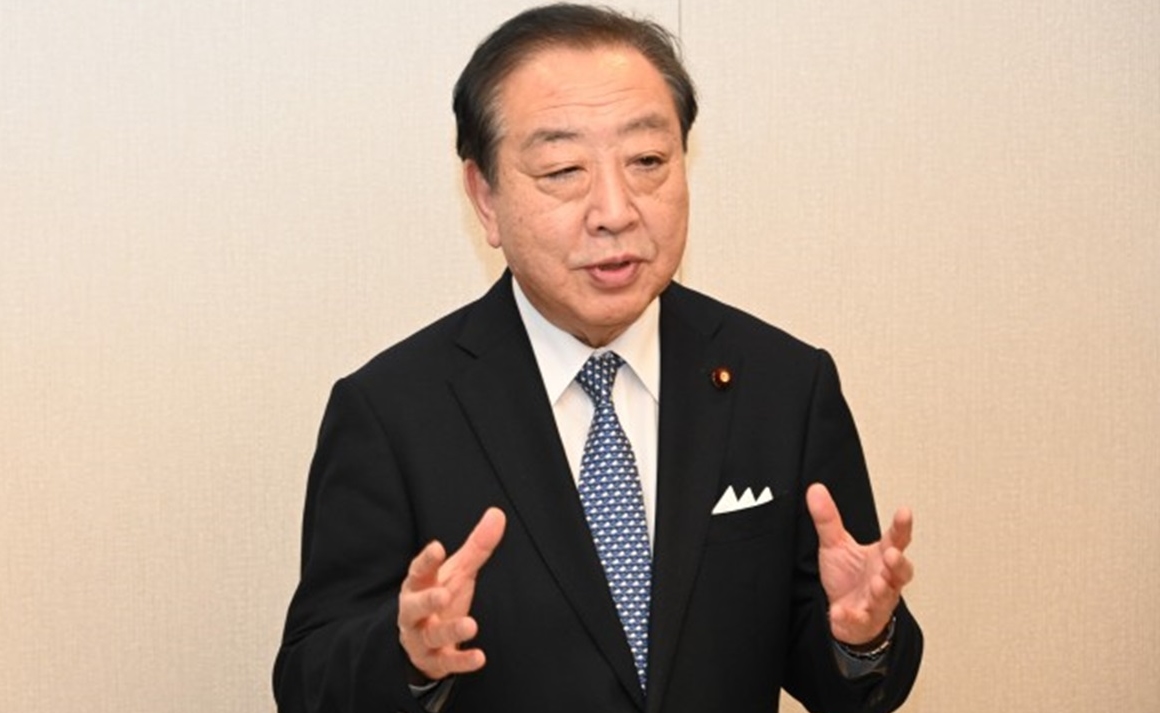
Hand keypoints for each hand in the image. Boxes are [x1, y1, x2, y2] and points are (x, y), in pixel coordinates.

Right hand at [398, 507, 506, 680]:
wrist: (422, 640)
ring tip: (471, 624)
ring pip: (431, 635)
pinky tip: (480, 658)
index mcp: (419, 585)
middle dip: (428, 601)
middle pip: (415, 606)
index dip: (426, 561)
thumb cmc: (440, 595)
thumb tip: (498, 513)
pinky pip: (446, 662)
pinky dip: (462, 661)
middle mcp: (415, 612)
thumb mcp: (458, 571)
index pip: (419, 572)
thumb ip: (476, 546)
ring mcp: (423, 637)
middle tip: (443, 594)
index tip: (437, 548)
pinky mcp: (435, 660)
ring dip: (450, 630)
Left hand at [806, 483, 913, 645]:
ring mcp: (876, 601)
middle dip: (898, 563)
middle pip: (901, 571)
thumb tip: (815, 490)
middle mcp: (885, 578)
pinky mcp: (862, 620)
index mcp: (880, 556)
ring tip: (877, 583)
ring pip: (885, 596)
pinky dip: (850, 617)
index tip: (905, 512)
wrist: (845, 613)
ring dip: (882, 590)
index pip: (896, 539)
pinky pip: (858, 619)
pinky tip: (840, 612)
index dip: (902, 526)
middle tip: (892, 554)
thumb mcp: (835, 544)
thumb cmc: (848, 576)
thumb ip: (828, 519)